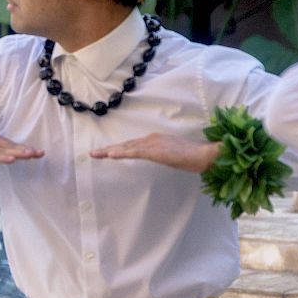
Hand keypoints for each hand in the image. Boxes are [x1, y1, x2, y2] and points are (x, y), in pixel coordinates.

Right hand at [0, 130, 43, 165]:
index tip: (37, 152)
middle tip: (40, 153)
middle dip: (25, 150)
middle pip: (9, 145)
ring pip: (2, 150)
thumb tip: (3, 156)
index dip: (24, 148)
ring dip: (17, 152)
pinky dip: (2, 157)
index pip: (10, 143)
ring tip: (30, 155)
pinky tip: (12, 159)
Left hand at [90, 133, 220, 173]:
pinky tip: (111, 155)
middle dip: (109, 149)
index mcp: (155, 140)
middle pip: (126, 145)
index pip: (132, 145)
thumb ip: (163, 155)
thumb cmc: (193, 156)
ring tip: (96, 154)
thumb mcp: (173, 156)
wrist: (204, 155)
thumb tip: (160, 158)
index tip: (105, 152)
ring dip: (110, 151)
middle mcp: (151, 139)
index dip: (118, 148)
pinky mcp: (155, 151)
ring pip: (127, 148)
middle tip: (93, 153)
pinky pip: (135, 152)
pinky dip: (122, 153)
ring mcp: (153, 144)